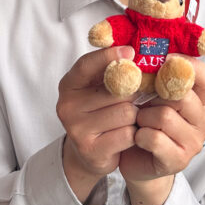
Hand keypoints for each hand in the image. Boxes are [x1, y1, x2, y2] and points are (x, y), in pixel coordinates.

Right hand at [57, 47, 138, 201]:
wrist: (90, 154)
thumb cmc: (100, 113)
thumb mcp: (98, 88)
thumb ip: (110, 71)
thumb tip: (132, 51)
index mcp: (69, 85)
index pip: (86, 65)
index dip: (108, 56)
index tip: (130, 51)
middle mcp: (67, 106)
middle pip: (117, 91)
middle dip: (133, 94)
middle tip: (136, 99)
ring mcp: (77, 129)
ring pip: (126, 112)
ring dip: (135, 116)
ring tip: (129, 120)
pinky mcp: (90, 150)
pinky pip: (128, 134)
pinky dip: (134, 134)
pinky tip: (128, 135)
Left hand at [119, 56, 204, 183]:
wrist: (137, 162)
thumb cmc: (144, 123)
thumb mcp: (152, 96)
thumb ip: (156, 77)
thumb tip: (141, 53)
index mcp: (201, 101)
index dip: (185, 65)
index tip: (162, 61)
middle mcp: (203, 121)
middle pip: (180, 95)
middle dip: (152, 96)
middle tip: (141, 102)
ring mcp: (194, 143)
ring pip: (165, 116)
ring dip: (143, 117)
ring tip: (139, 122)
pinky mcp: (179, 160)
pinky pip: (154, 138)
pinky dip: (140, 135)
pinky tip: (138, 138)